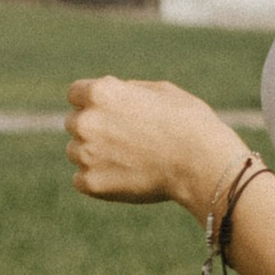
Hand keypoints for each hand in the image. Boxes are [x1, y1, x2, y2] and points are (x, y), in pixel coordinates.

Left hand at [66, 75, 253, 220]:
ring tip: (128, 157)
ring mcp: (86, 155)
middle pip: (74, 122)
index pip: (75, 93)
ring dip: (93, 152)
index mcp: (101, 93)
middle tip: (124, 136)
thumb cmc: (187, 121)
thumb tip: (111, 98)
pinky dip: (97, 177)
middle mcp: (87, 122)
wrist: (200, 163)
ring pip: (76, 151)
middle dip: (93, 126)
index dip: (92, 100)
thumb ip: (127, 92)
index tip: (109, 109)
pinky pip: (81, 179)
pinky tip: (123, 174)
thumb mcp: (160, 91)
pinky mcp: (91, 183)